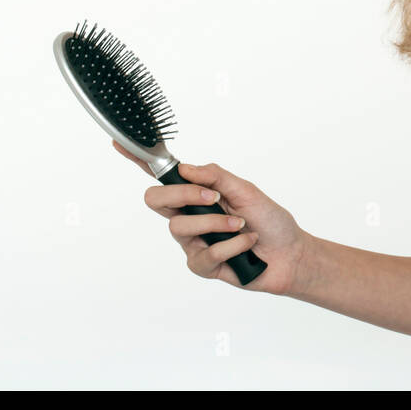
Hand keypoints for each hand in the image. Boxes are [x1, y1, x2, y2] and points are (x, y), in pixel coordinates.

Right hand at [112, 141, 310, 295]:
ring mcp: (193, 242)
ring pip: (179, 227)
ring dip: (216, 224)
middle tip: (213, 197)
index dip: (139, 161)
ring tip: (241, 225)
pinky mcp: (202, 266)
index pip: (164, 177)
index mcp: (198, 193)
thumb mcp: (246, 190)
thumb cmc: (269, 220)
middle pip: (156, 200)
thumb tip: (185, 168)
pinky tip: (247, 244)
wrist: (290, 254)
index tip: (120, 143)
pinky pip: (204, 254)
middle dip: (182, 195)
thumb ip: (216, 176)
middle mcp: (189, 216)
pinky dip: (232, 245)